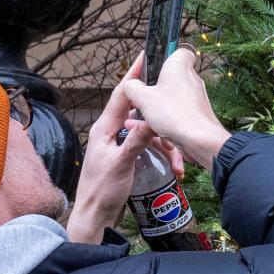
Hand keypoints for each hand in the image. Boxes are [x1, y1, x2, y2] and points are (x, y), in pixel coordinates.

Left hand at [68, 67, 173, 243]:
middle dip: (160, 119)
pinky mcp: (126, 157)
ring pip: (147, 133)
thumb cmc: (102, 190)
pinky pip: (148, 148)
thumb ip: (136, 141)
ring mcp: (118, 145)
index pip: (121, 96)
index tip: (143, 59)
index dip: (133, 77)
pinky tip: (174, 168)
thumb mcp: (121, 164)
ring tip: (178, 163)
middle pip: (139, 114)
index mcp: (104, 129)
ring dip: (165, 145)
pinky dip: (162, 155)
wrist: (94, 215)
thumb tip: (152, 120)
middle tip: (176, 114)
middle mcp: (110, 133)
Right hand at [113, 45, 232, 167]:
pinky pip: (178, 113)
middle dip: (154, 89)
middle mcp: (191, 79)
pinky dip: (166, 121)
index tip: (154, 64)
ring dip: (157, 108)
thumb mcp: (142, 98)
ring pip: (172, 98)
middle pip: (170, 78)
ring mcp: (196, 98)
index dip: (167, 55)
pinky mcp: (198, 114)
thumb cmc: (174, 114)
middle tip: (141, 98)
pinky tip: (154, 131)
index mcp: (179, 67)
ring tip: (142, 120)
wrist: (200, 141)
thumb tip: (131, 85)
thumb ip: (132, 87)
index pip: (180, 50)